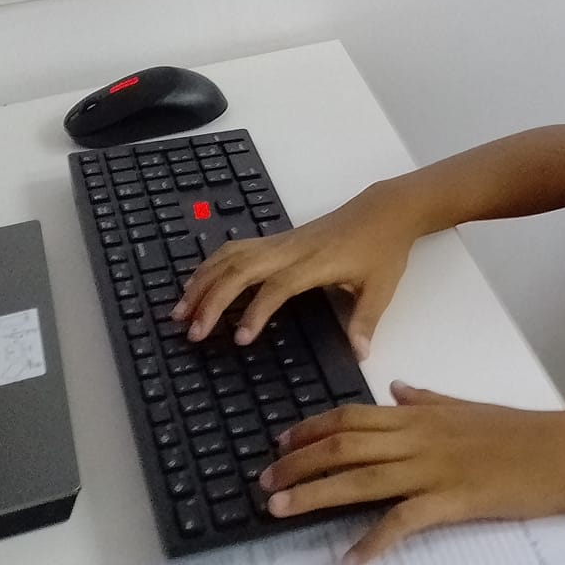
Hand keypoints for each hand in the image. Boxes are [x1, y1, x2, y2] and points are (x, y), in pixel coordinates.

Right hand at [172, 185, 421, 354]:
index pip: (278, 287)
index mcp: (316, 263)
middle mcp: (292, 249)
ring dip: (202, 281)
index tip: (241, 339)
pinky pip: (236, 250)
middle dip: (212, 299)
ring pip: (231, 256)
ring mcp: (281, 241)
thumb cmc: (383, 249)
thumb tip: (359, 355)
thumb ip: (366, 321)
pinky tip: (197, 285)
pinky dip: (211, 266)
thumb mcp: (382, 287)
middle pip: (241, 269)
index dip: (257, 312)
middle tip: (192, 331)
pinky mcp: (278, 239)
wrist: (385, 210)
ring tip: (180, 311)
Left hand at [259, 384, 564, 564]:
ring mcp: (433, 470)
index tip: (280, 443)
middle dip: (297, 463)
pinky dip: (373, 541)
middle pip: (343, 446)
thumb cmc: (522, 431)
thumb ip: (429, 399)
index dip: (310, 429)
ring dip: (314, 495)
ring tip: (279, 510)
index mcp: (421, 415)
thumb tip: (398, 390)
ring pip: (360, 479)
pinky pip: (403, 521)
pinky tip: (349, 560)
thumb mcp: (469, 407)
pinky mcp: (452, 501)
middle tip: (264, 482)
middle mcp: (418, 439)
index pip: (351, 417)